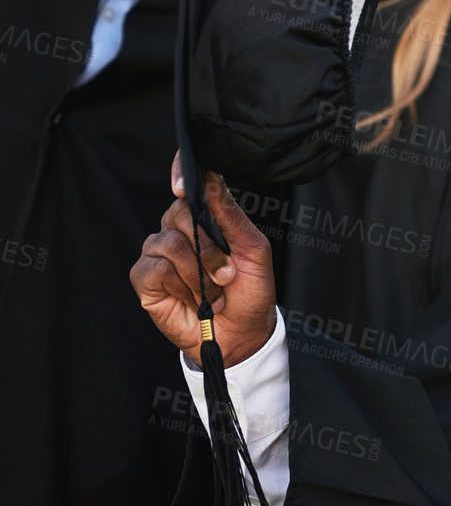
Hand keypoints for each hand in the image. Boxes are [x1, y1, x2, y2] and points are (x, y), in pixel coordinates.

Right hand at [131, 171, 276, 367]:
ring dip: (199, 273)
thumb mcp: (253, 249)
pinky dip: (180, 285)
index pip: (188, 182)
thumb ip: (230, 214)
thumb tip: (212, 177)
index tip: (184, 184)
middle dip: (208, 246)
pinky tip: (191, 298)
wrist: (241, 333)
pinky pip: (155, 268)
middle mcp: (178, 229)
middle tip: (226, 273)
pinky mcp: (143, 278)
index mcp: (205, 216)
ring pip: (169, 243)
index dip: (180, 172)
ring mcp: (157, 252)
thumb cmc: (249, 290)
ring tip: (212, 292)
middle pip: (179, 212)